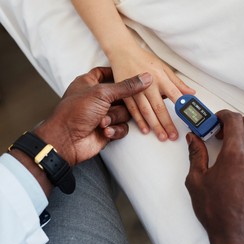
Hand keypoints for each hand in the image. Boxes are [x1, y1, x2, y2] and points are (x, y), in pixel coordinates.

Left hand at [33, 67, 151, 165]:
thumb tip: (146, 78)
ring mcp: (103, 114)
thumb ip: (126, 86)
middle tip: (114, 105)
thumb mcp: (102, 93)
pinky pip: (122, 127)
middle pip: (122, 95)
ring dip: (114, 118)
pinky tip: (105, 132)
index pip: (106, 72)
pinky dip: (115, 129)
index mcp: (89, 83)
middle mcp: (96, 98)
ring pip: (124, 112)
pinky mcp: (108, 129)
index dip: (118, 73)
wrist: (67, 141)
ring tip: (102, 122)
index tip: (131, 75)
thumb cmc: (76, 112)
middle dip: (120, 103)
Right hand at [110, 44, 194, 140]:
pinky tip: (146, 130)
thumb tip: (192, 93)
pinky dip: (140, 121)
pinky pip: (133, 110)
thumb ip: (178, 83)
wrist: (122, 52)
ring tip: (162, 136)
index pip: (174, 94)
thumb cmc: (145, 59)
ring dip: (155, 126)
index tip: (187, 117)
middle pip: (159, 107)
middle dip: (167, 123)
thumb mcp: (164, 68)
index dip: (181, 106)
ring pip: (147, 112)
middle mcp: (148, 84)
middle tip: (173, 135)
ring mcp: (136, 90)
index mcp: (160, 78)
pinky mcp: (125, 94)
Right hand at [185, 110, 243, 243]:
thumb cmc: (217, 210)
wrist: (237, 232)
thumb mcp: (197, 180)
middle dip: (235, 122)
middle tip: (225, 133)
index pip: (234, 119)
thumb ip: (196, 154)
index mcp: (235, 154)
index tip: (217, 120)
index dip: (223, 115)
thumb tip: (193, 138)